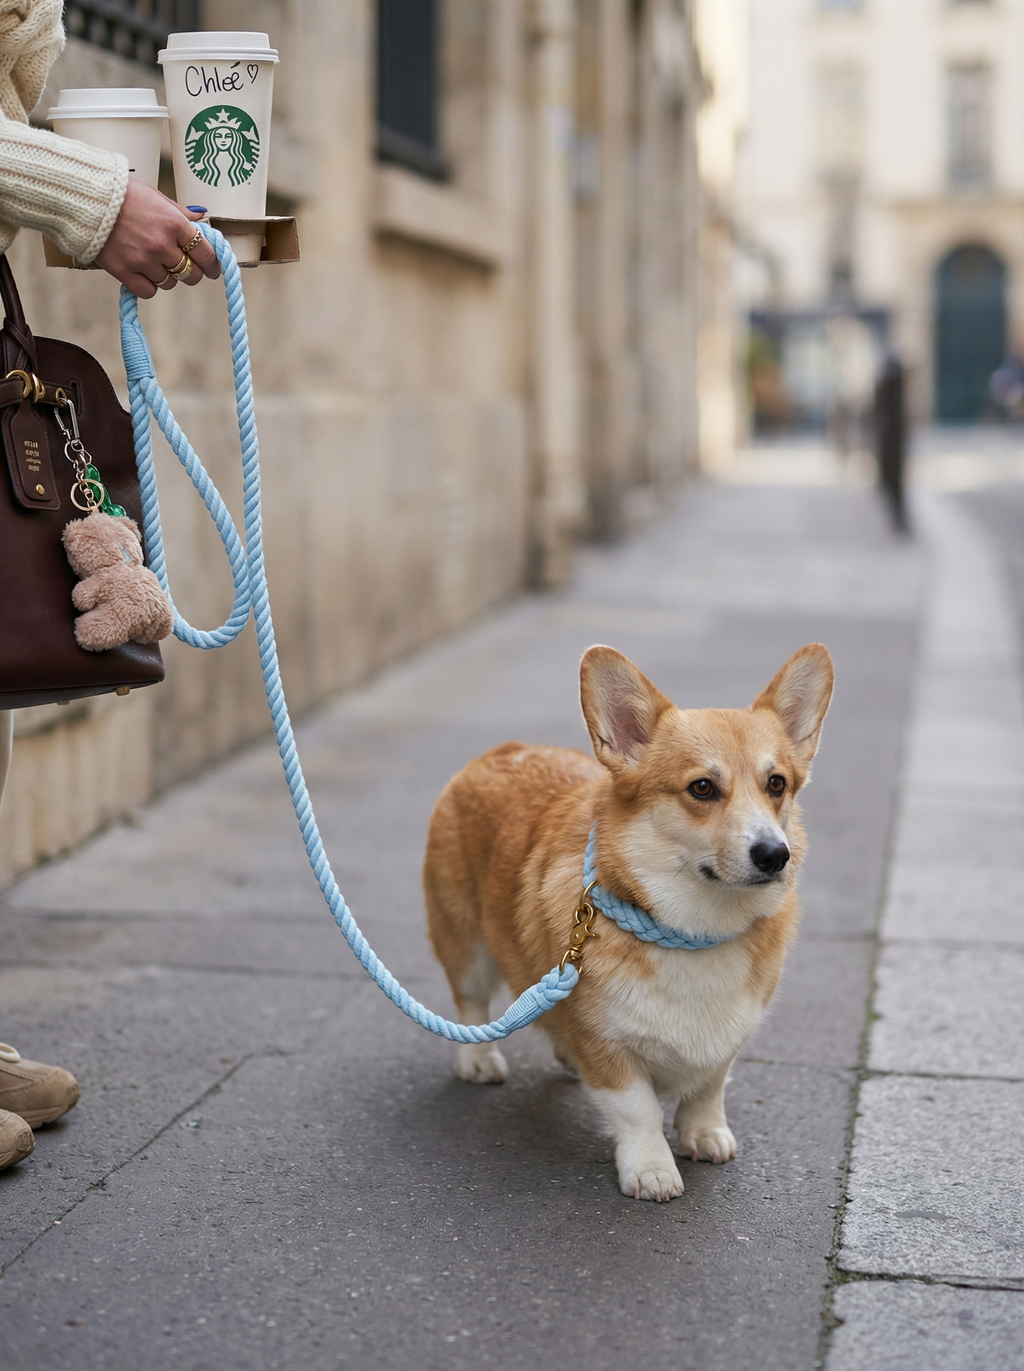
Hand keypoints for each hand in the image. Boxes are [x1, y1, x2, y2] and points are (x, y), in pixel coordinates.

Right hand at [95, 179, 219, 297]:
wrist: (86, 198)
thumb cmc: (123, 195)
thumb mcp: (156, 196)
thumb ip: (180, 213)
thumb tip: (201, 218)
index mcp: (174, 223)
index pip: (205, 254)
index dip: (212, 265)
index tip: (212, 269)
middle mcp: (162, 244)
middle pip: (191, 274)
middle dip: (192, 272)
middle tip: (184, 267)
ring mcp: (143, 260)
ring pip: (169, 283)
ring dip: (166, 276)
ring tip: (153, 261)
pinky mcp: (124, 272)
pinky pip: (149, 292)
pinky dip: (149, 286)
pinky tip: (142, 273)